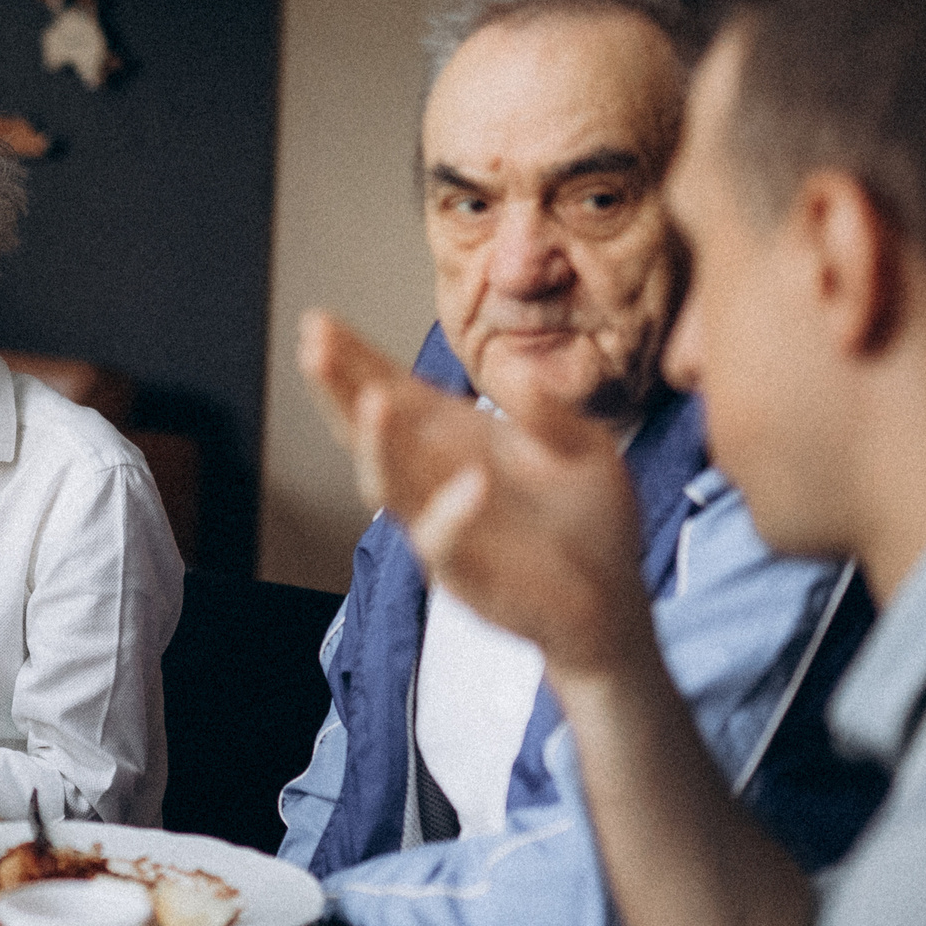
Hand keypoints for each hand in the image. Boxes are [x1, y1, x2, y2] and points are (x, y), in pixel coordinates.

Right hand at [298, 311, 655, 682]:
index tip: (318, 321)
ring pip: (388, 484)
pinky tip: (472, 483)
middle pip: (369, 429)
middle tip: (315, 346)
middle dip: (339, 388)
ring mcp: (440, 525)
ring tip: (375, 400)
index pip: (391, 389)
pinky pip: (444, 543)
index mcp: (454, 438)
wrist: (611, 603)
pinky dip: (451, 514)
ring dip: (377, 444)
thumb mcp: (581, 447)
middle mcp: (433, 477)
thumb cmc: (588, 521)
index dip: (353, 358)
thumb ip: (546, 410)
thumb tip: (514, 369)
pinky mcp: (464, 572)